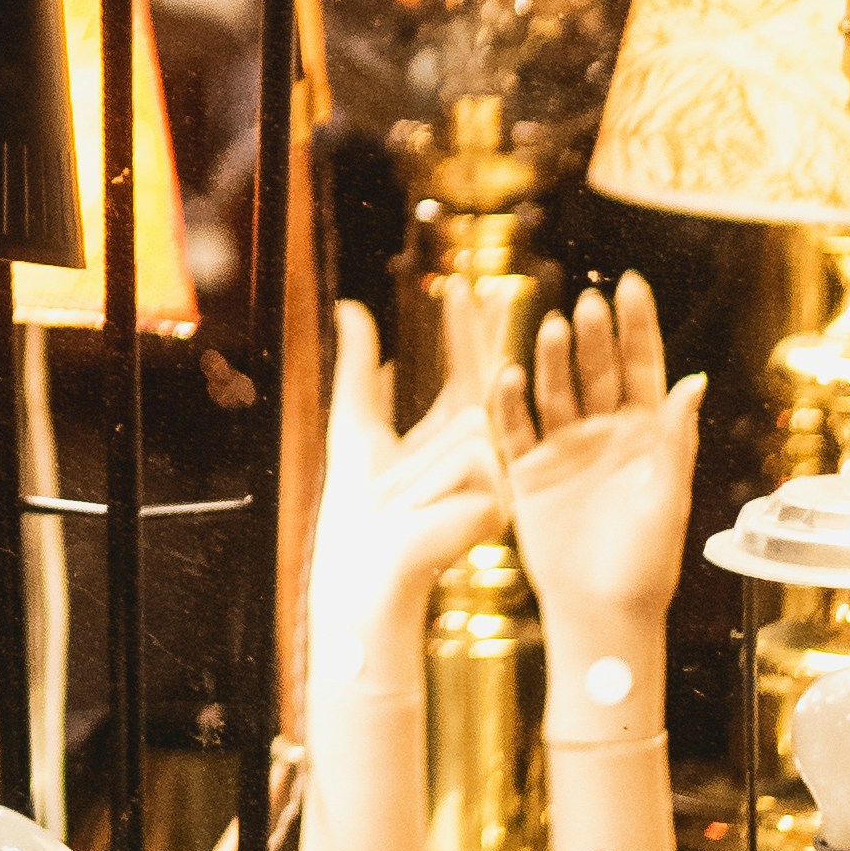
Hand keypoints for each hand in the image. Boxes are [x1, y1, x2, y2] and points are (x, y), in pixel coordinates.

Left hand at [310, 298, 510, 697]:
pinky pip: (462, 463)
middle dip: (483, 350)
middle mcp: (481, 446)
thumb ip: (358, 364)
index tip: (463, 288)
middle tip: (492, 301)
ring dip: (422, 469)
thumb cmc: (359, 503)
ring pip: (466, 430)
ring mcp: (494, 473)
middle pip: (483, 385)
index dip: (464, 330)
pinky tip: (419, 510)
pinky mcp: (497, 500)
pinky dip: (431, 484)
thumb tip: (352, 307)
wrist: (364, 562)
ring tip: (403, 502)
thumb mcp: (356, 421)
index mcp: (453, 428)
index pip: (465, 368)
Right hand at [490, 274, 704, 702]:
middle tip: (587, 305)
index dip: (637, 327)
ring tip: (551, 329)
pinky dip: (510, 403)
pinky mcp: (528, 473)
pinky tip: (508, 376)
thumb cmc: (647, 565)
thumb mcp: (669, 499)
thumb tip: (692, 382)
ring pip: (555, 391)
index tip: (630, 285)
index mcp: (647, 436)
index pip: (643, 368)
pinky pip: (515, 429)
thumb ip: (675, 440)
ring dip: (552, 360)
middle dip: (593, 336)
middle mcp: (604, 434)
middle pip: (596, 371)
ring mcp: (564, 450)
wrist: (601, 612)